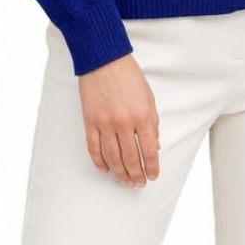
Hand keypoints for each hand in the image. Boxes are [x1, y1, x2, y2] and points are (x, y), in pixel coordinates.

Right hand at [78, 52, 160, 185]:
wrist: (103, 60)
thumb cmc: (129, 76)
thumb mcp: (149, 97)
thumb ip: (152, 122)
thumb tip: (155, 145)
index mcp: (143, 116)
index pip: (150, 150)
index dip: (152, 167)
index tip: (153, 176)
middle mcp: (124, 122)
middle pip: (132, 158)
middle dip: (136, 174)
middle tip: (138, 184)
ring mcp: (105, 123)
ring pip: (113, 157)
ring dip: (120, 173)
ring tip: (124, 181)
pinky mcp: (90, 121)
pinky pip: (94, 148)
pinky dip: (99, 161)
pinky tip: (105, 169)